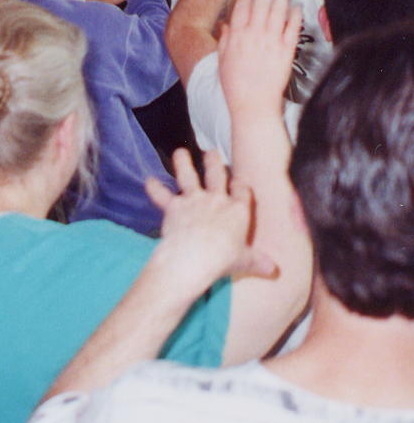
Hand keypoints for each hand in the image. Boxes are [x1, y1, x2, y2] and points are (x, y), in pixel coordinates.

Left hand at [147, 149, 276, 286]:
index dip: (241, 186)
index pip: (243, 191)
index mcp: (238, 210)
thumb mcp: (246, 262)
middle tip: (211, 152)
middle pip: (217, 175)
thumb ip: (259, 262)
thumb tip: (274, 270)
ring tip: (180, 153)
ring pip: (188, 176)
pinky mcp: (174, 206)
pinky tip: (148, 181)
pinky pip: (162, 195)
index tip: (240, 182)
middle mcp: (217, 199)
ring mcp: (194, 200)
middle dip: (214, 162)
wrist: (195, 257)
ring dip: (183, 163)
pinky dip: (154, 188)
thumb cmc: (224, 259)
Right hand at [218, 0, 300, 115]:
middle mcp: (254, 35)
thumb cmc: (234, 85)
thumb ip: (225, 40)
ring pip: (277, 12)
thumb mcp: (222, 60)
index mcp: (236, 37)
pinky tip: (295, 7)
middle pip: (260, 4)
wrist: (252, 104)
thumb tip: (225, 24)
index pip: (241, 7)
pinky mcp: (286, 51)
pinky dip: (294, 16)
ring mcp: (271, 42)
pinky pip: (291, 29)